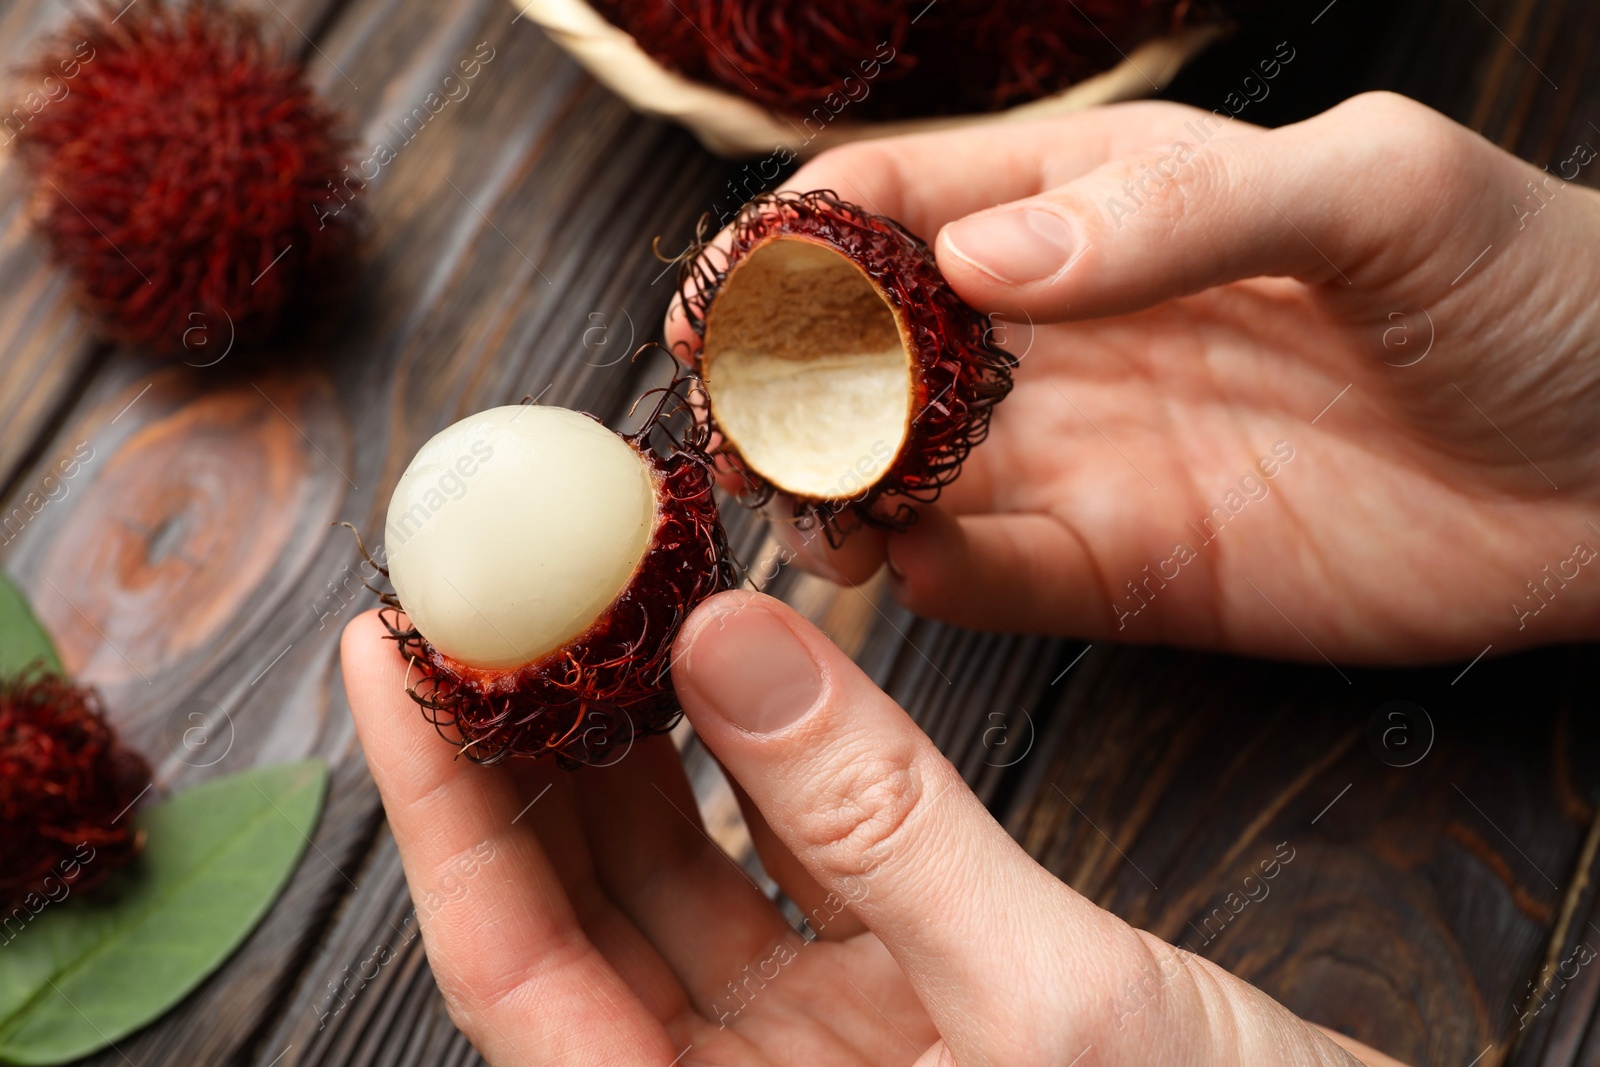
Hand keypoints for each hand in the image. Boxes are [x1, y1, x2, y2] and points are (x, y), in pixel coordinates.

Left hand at [342, 597, 1403, 1064]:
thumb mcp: (1052, 1003)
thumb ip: (882, 821)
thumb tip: (728, 639)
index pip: (517, 974)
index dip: (437, 812)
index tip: (388, 654)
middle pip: (576, 912)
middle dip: (520, 744)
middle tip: (491, 585)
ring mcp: (823, 1056)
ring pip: (679, 875)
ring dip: (634, 733)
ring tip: (598, 592)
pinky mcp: (905, 1001)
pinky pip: (795, 858)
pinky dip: (760, 754)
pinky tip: (731, 652)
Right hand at [670, 92, 1599, 662]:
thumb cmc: (1532, 289)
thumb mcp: (1381, 192)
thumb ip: (1178, 215)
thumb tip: (980, 270)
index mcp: (1102, 209)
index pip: (900, 205)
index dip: (794, 244)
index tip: (722, 297)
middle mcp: (1067, 332)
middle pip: (868, 349)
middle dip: (782, 383)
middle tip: (733, 432)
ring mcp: (1087, 456)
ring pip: (904, 470)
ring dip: (833, 491)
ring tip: (804, 514)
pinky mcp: (1122, 570)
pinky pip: (991, 576)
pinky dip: (928, 576)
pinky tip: (902, 570)